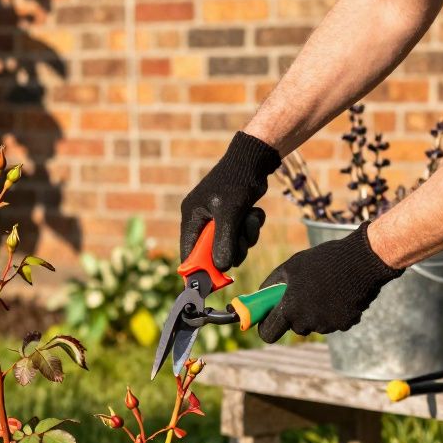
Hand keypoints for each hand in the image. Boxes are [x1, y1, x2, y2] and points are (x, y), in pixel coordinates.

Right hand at [180, 132, 280, 269]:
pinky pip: (241, 235)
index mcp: (191, 218)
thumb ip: (224, 241)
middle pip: (213, 253)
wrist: (253, 159)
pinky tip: (253, 213)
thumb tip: (222, 268)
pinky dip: (250, 228)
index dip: (198, 270)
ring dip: (245, 237)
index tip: (211, 283)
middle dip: (231, 249)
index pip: (189, 253)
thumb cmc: (236, 181)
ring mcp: (217, 220)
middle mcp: (201, 221)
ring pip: (231, 245)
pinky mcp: (232, 218)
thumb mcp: (229, 212)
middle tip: (241, 242)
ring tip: (250, 218)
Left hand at [256, 221, 402, 341]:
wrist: (362, 260)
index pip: (268, 333)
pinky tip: (340, 294)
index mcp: (289, 309)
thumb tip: (261, 295)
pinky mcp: (345, 324)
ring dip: (317, 313)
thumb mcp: (291, 266)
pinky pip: (334, 322)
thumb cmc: (323, 260)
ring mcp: (327, 325)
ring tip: (326, 288)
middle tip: (304, 295)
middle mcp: (306, 322)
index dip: (266, 327)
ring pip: (315, 325)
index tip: (269, 320)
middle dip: (296, 316)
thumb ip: (272, 284)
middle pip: (295, 328)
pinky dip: (335, 312)